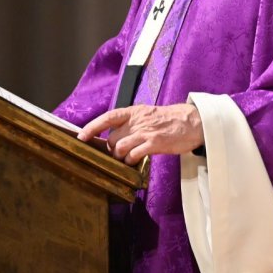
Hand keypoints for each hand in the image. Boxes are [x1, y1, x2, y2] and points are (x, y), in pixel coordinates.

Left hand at [77, 104, 203, 164]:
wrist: (192, 121)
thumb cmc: (168, 120)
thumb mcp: (147, 114)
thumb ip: (131, 123)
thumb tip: (115, 136)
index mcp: (134, 111)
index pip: (108, 117)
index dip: (92, 127)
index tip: (81, 136)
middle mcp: (137, 120)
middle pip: (112, 138)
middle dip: (113, 149)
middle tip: (119, 154)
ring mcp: (146, 132)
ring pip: (120, 148)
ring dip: (120, 157)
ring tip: (127, 159)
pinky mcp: (155, 143)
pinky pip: (134, 155)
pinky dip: (131, 160)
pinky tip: (135, 161)